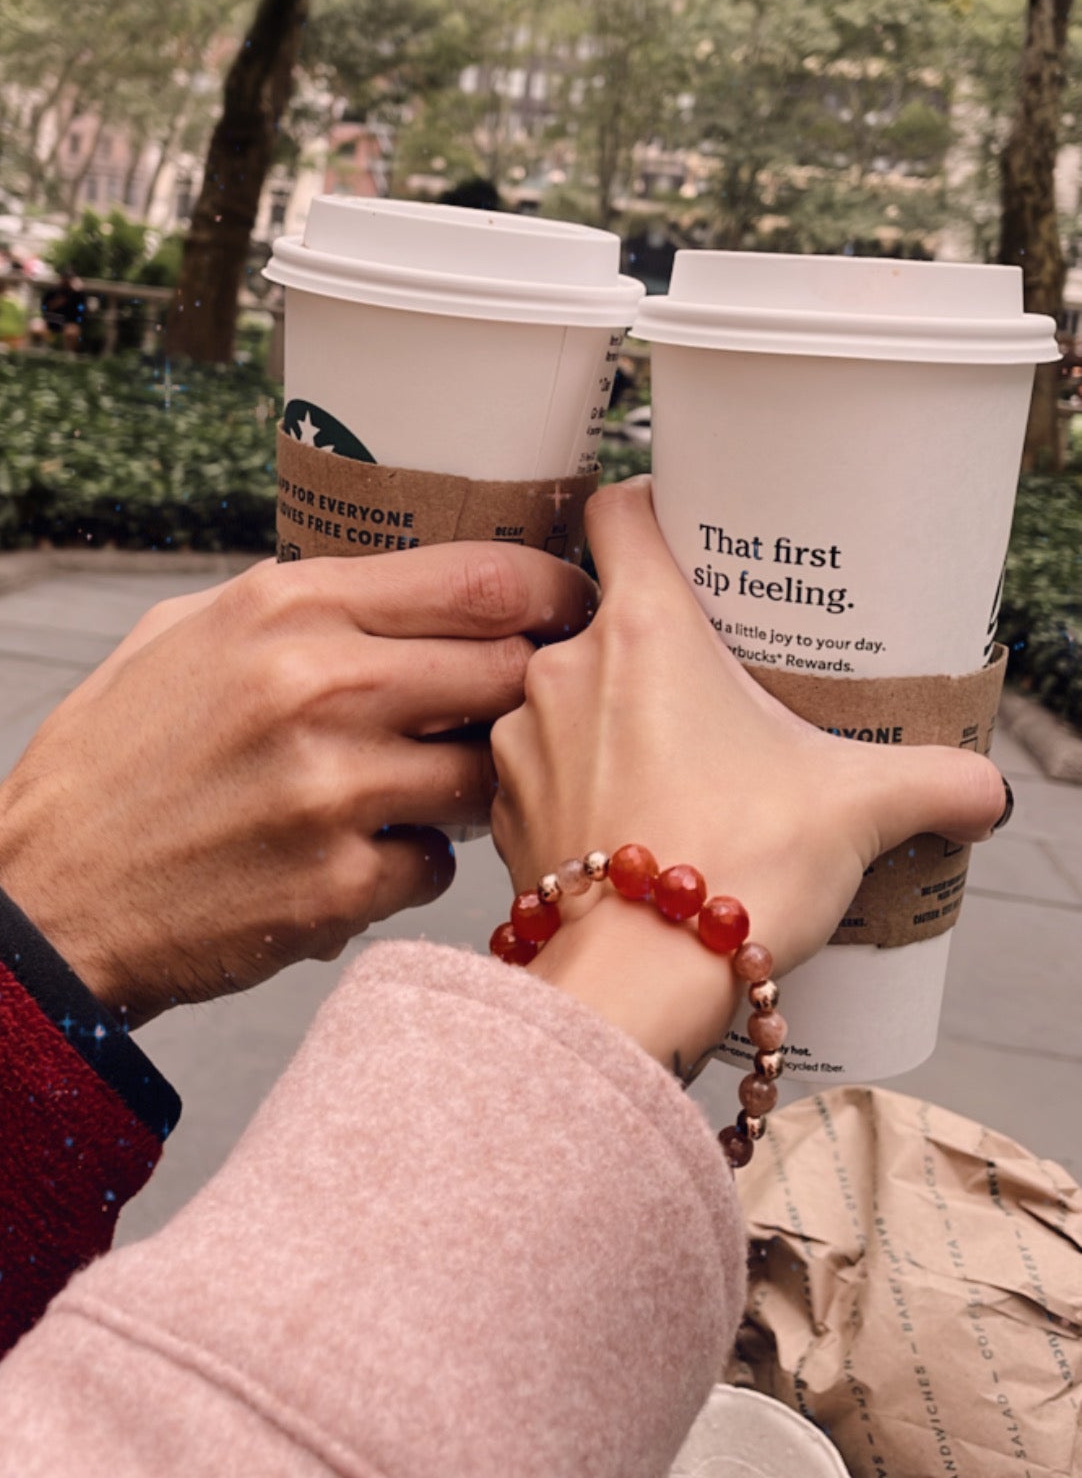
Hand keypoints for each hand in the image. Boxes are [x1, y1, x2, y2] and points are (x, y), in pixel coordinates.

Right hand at [0, 545, 594, 1024]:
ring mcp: (335, 792)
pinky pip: (437, 864)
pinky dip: (415, 859)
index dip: (550, 590)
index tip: (572, 604)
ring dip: (474, 782)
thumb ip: (302, 599)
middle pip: (507, 671)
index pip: (481, 578)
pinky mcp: (338, 887)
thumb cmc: (118, 754)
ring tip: (422, 785)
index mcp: (288, 605)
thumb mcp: (189, 632)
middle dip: (527, 690)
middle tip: (524, 704)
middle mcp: (320, 686)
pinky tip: (361, 854)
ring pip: (486, 776)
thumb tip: (410, 584)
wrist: (48, 893)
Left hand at [491, 480, 1004, 1067]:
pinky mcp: (506, 803)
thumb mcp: (855, 808)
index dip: (648, 508)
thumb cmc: (734, 868)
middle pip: (601, 611)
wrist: (636, 981)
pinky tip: (627, 816)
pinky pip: (538, 765)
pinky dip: (576, 779)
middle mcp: (567, 666)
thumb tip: (985, 789)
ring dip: (606, 715)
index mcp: (646, 628)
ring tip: (671, 761)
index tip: (685, 531)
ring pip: (566, 694)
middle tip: (709, 679)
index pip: (617, 509)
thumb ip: (933, 781)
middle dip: (652, 640)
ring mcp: (523, 734)